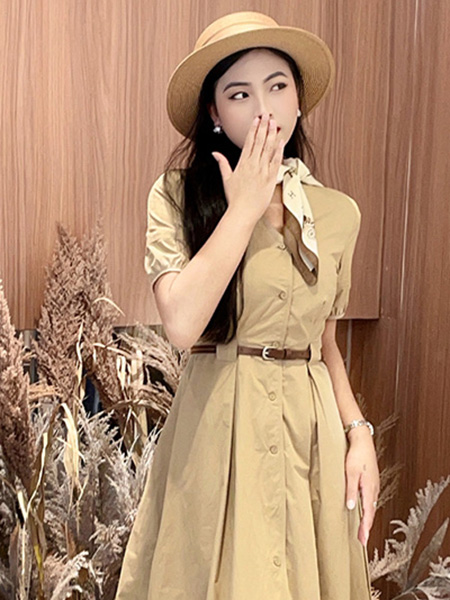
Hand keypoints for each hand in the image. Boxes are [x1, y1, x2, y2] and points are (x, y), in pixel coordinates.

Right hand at [211, 113, 284, 223]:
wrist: (242, 212)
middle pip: (259, 142)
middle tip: (267, 115)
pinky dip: (279, 151)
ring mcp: (262, 171)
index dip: (253, 129)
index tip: (256, 120)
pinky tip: (281, 142)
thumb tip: (215, 153)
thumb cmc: (234, 198)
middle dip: (263, 127)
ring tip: (274, 123)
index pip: (249, 142)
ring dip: (271, 135)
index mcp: (242, 163)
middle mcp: (253, 165)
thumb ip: (222, 164)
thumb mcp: (226, 179)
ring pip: (268, 149)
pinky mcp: (270, 178)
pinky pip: (276, 162)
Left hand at [345, 428, 379, 546]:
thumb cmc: (357, 454)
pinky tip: (363, 510)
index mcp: (369, 488)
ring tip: (362, 530)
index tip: (363, 540)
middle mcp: (374, 489)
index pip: (368, 513)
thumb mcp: (351, 473)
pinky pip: (370, 499)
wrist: (363, 440)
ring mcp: (374, 484)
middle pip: (371, 512)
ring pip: (371, 506)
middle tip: (362, 540)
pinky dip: (367, 508)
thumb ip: (350, 490)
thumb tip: (350, 507)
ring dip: (367, 518)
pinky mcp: (371, 480)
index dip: (365, 528)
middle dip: (366, 527)